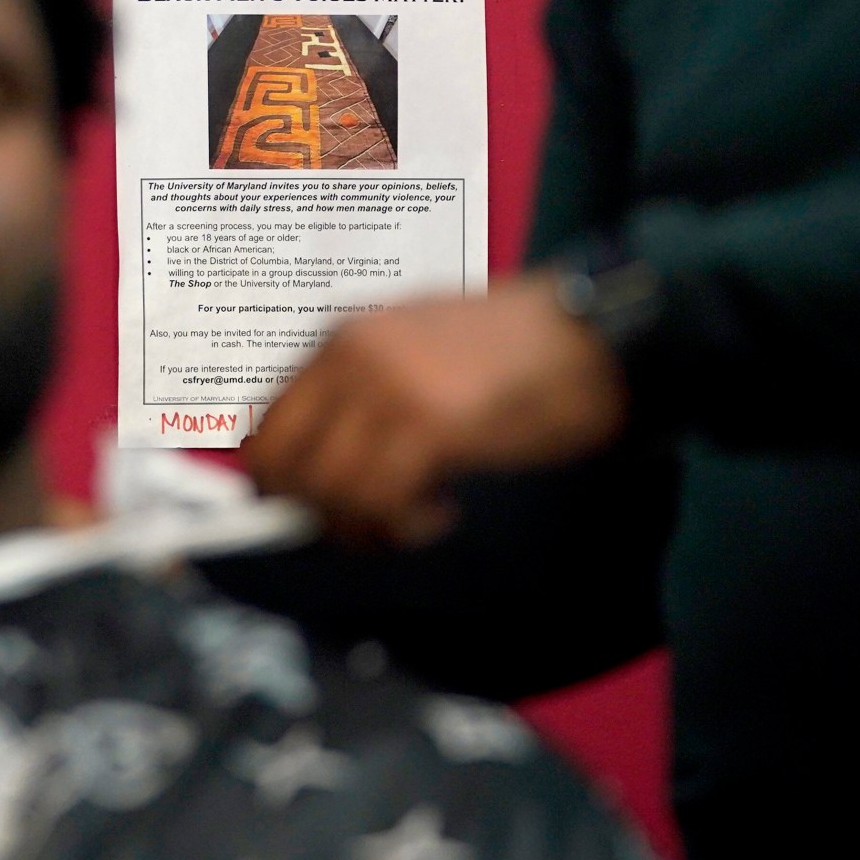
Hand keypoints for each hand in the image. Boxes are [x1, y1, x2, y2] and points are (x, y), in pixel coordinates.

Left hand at [243, 275, 628, 546]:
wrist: (591, 334)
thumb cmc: (514, 349)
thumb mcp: (414, 351)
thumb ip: (360, 393)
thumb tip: (317, 465)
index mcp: (342, 338)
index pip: (268, 426)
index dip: (286, 481)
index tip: (322, 504)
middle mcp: (351, 358)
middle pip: (283, 465)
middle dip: (317, 510)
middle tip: (367, 521)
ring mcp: (387, 389)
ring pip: (329, 491)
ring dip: (366, 525)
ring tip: (414, 517)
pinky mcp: (430, 424)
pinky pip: (381, 503)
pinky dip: (404, 526)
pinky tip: (441, 512)